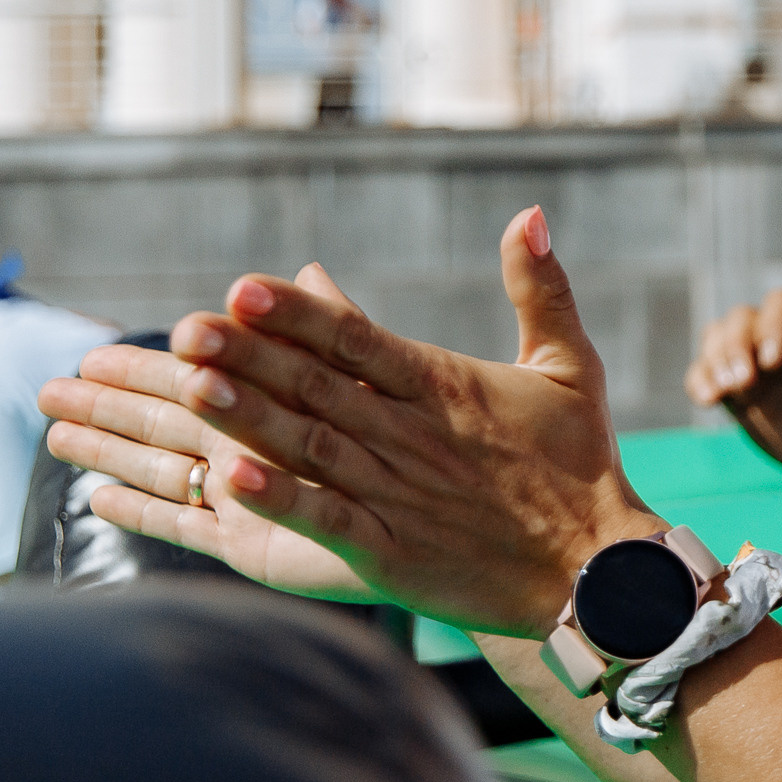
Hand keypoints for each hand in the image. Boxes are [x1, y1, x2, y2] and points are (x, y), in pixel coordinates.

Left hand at [43, 206, 654, 636]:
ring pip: (310, 447)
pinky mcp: (392, 553)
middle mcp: (412, 435)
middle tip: (182, 328)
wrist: (599, 568)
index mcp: (445, 386)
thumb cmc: (582, 464)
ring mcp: (399, 494)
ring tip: (188, 389)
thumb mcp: (569, 365)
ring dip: (248, 418)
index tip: (242, 285)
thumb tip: (529, 214)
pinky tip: (228, 482)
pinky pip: (327, 521)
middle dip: (247, 357)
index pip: (358, 338)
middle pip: (317, 387)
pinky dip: (279, 501)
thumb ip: (541, 289)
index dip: (298, 313)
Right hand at [683, 290, 781, 477]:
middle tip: (745, 383)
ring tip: (722, 393)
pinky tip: (707, 400)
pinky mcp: (735, 389)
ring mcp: (752, 360)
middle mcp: (778, 334)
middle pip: (741, 318)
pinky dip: (699, 381)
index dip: (773, 326)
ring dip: (714, 361)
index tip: (772, 362)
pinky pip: (705, 372)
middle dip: (736, 346)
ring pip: (717, 337)